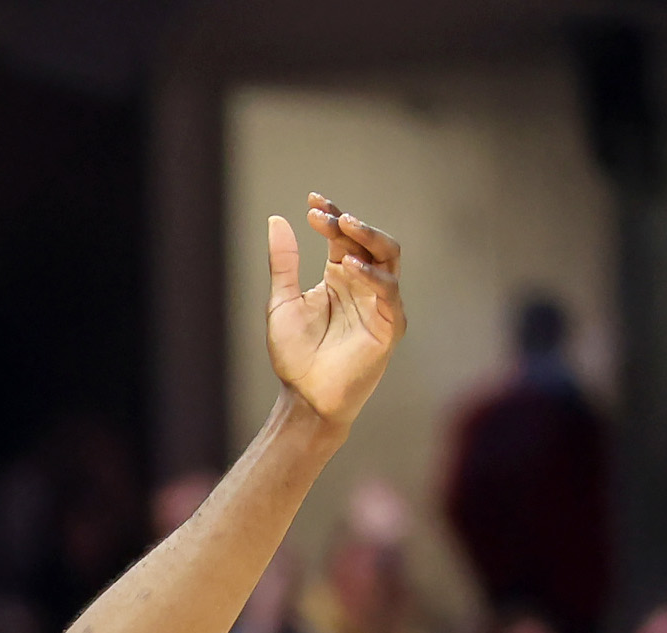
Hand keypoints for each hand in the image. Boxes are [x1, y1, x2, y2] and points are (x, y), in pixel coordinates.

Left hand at [263, 196, 403, 426]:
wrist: (305, 398)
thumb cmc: (295, 356)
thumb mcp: (282, 301)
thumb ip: (283, 263)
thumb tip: (277, 219)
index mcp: (340, 276)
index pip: (343, 237)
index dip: (331, 215)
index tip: (312, 200)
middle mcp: (363, 284)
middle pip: (368, 240)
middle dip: (348, 222)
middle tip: (325, 214)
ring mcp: (379, 303)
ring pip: (388, 256)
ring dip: (367, 237)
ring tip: (344, 225)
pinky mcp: (389, 325)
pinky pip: (389, 292)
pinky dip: (371, 275)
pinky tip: (349, 266)